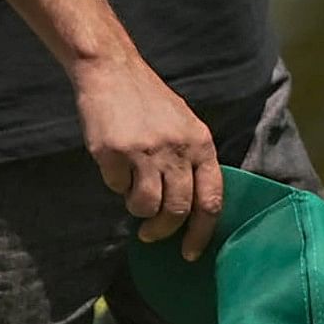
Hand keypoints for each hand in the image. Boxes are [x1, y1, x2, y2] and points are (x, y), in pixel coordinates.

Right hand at [76, 54, 223, 257]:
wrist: (113, 71)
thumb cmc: (149, 101)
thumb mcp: (185, 125)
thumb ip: (191, 160)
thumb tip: (190, 207)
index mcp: (201, 144)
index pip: (210, 200)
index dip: (202, 233)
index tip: (190, 252)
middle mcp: (177, 149)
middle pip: (177, 210)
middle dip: (163, 230)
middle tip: (152, 234)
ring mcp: (146, 151)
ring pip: (146, 206)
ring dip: (138, 209)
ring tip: (132, 195)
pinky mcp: (115, 152)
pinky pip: (117, 187)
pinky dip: (116, 184)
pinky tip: (115, 164)